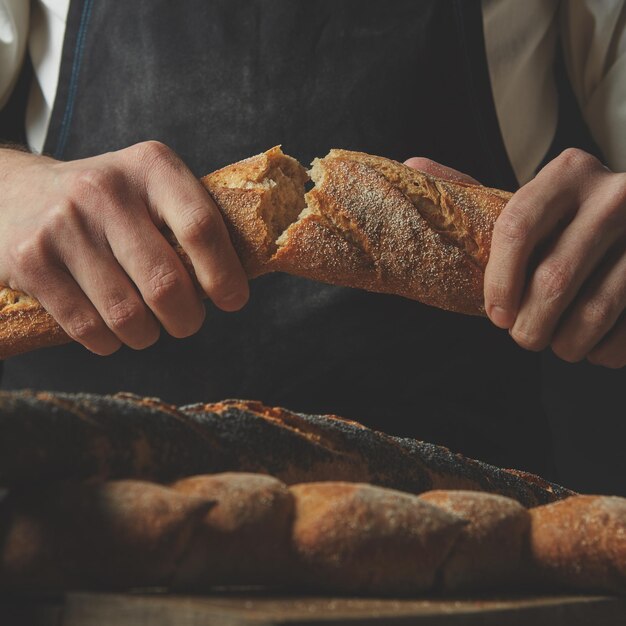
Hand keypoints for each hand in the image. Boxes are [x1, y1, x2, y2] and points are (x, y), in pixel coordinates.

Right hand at [0, 141, 248, 354]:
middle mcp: (105, 190)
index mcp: (150, 167)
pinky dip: (108, 342)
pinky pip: (87, 328)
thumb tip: (232, 285)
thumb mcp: (151, 191)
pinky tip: (111, 330)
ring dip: (147, 335)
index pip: (201, 227)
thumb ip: (190, 225)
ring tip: (147, 327)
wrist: (15, 191)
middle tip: (187, 322)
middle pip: (166, 283)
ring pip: (127, 315)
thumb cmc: (107, 204)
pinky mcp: (32, 260)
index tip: (233, 300)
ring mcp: (64, 225)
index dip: (224, 275)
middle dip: (187, 318)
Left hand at [406, 150, 625, 368]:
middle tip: (523, 338)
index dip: (498, 282)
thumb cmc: (564, 221)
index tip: (494, 315)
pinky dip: (605, 351)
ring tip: (556, 345)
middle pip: (554, 279)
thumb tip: (410, 167)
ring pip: (594, 310)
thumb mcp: (525, 199)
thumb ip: (472, 189)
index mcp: (568, 173)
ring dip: (566, 344)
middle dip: (529, 326)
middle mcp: (614, 194)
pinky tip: (593, 347)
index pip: (517, 228)